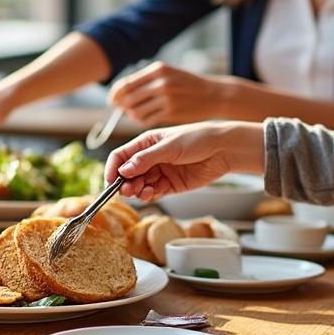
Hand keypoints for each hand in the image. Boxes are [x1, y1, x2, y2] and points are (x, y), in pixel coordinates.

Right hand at [104, 121, 263, 201]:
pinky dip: (149, 195)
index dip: (112, 168)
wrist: (224, 149)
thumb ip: (146, 159)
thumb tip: (124, 170)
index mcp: (146, 143)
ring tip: (141, 192)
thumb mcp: (169, 146)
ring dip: (136, 190)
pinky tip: (152, 194)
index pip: (121, 156)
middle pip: (127, 173)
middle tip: (126, 190)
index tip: (110, 181)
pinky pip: (154, 193)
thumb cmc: (197, 139)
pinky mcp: (170, 185)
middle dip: (124, 183)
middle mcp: (150, 158)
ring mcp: (160, 172)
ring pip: (139, 185)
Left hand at [107, 61, 239, 125]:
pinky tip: (145, 118)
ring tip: (136, 114)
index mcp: (158, 70)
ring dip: (131, 115)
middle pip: (128, 98)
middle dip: (121, 106)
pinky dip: (141, 121)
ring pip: (135, 111)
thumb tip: (120, 93)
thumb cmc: (187, 85)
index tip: (112, 100)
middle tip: (122, 110)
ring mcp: (166, 98)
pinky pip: (146, 120)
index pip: (126, 83)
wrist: (214, 95)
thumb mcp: (168, 74)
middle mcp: (161, 82)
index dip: (115, 94)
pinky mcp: (171, 113)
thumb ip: (146, 81)